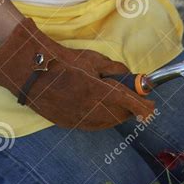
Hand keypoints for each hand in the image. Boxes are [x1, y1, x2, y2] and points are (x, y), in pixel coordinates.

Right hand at [0, 16, 155, 129]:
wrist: (31, 72)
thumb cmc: (63, 61)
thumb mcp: (93, 59)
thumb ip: (115, 69)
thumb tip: (129, 75)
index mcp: (98, 91)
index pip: (128, 102)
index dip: (143, 106)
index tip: (152, 107)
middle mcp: (90, 109)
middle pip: (120, 115)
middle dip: (131, 109)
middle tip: (138, 102)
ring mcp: (79, 119)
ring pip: (108, 122)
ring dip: (118, 115)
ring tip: (121, 106)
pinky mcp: (69, 124)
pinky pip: (93, 124)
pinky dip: (103, 119)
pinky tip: (103, 111)